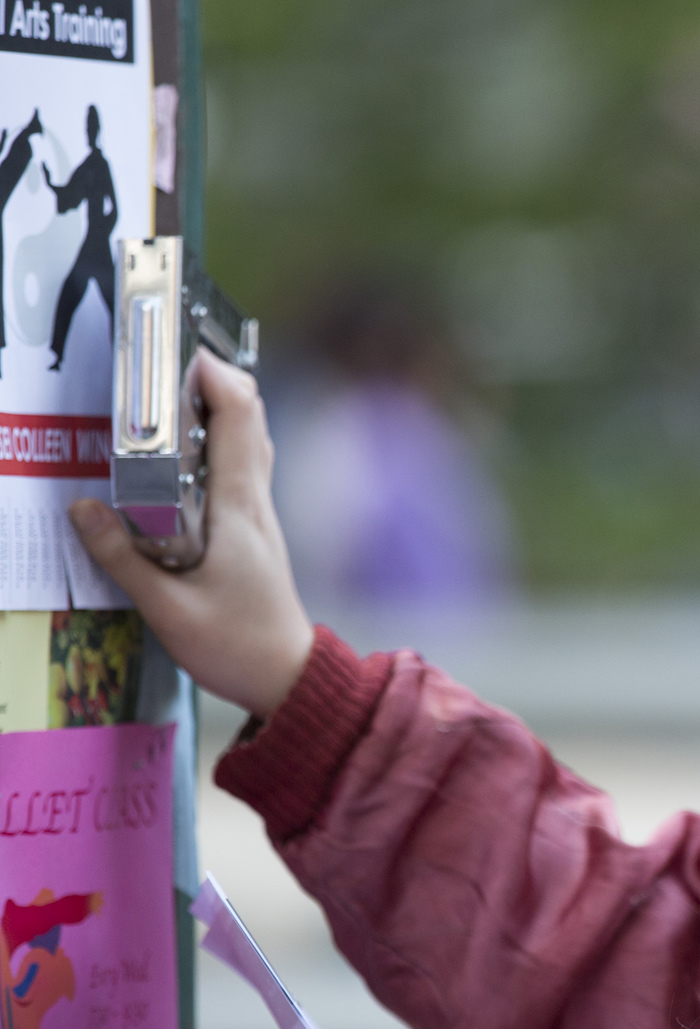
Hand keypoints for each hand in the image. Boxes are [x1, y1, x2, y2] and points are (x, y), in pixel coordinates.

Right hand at [70, 349, 314, 715]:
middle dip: (216, 382)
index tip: (183, 351)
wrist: (288, 676)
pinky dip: (220, 444)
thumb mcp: (167, 609)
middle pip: (250, 422)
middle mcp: (256, 502)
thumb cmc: (236, 646)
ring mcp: (259, 516)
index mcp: (240, 509)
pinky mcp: (254, 532)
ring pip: (249, 444)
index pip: (240, 422)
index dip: (217, 379)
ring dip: (220, 411)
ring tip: (173, 394)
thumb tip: (83, 508)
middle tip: (170, 361)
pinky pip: (242, 470)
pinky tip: (187, 453)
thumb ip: (123, 559)